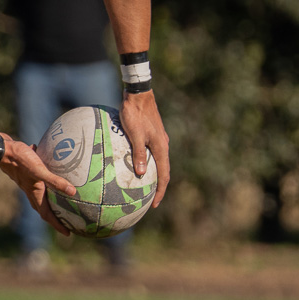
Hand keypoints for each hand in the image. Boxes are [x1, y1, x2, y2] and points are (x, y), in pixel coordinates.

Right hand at [0, 133, 77, 234]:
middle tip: (68, 221)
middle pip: (44, 208)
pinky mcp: (28, 171)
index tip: (68, 233)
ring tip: (63, 200)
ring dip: (52, 200)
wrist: (3, 149)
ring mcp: (29, 181)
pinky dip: (49, 182)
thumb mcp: (39, 170)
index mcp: (35, 194)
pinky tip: (56, 171)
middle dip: (56, 216)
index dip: (57, 225)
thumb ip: (55, 181)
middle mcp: (31, 190)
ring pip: (42, 195)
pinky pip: (41, 180)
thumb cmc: (20, 161)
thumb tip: (73, 192)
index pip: (47, 215)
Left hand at [119, 90, 171, 207]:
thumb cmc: (134, 113)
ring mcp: (159, 140)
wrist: (138, 94)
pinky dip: (148, 164)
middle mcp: (163, 145)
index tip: (153, 205)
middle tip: (148, 200)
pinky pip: (152, 154)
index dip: (160, 192)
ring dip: (153, 176)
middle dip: (157, 187)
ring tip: (143, 188)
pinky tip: (137, 166)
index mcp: (161, 147)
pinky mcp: (153, 134)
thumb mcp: (134, 134)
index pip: (164, 176)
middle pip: (163, 171)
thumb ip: (138, 154)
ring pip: (158, 163)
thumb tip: (142, 174)